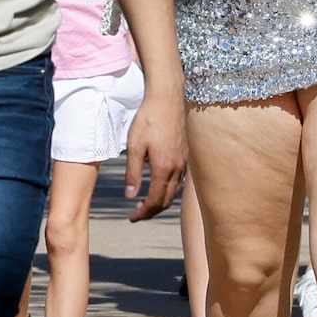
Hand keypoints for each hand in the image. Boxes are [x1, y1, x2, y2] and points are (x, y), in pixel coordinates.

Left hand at [122, 92, 186, 219]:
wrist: (167, 98)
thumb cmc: (148, 119)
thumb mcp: (134, 146)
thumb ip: (132, 173)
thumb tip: (130, 196)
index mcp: (164, 167)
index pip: (154, 200)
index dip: (143, 213)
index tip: (131, 218)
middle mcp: (177, 168)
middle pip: (166, 200)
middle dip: (151, 211)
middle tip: (136, 215)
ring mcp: (184, 161)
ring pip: (174, 191)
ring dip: (160, 201)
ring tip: (144, 204)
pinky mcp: (185, 155)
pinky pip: (178, 180)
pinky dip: (168, 190)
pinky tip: (157, 186)